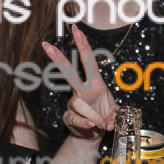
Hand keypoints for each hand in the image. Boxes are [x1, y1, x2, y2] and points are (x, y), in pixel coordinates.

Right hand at [42, 25, 117, 140]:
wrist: (95, 133)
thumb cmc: (106, 117)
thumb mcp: (117, 114)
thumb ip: (117, 115)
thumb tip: (110, 121)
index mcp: (95, 84)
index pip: (88, 61)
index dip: (83, 45)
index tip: (76, 29)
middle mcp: (82, 91)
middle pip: (68, 72)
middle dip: (58, 58)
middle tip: (46, 45)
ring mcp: (73, 103)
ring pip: (77, 103)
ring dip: (93, 115)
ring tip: (102, 124)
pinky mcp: (69, 117)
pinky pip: (76, 118)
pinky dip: (85, 122)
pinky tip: (91, 126)